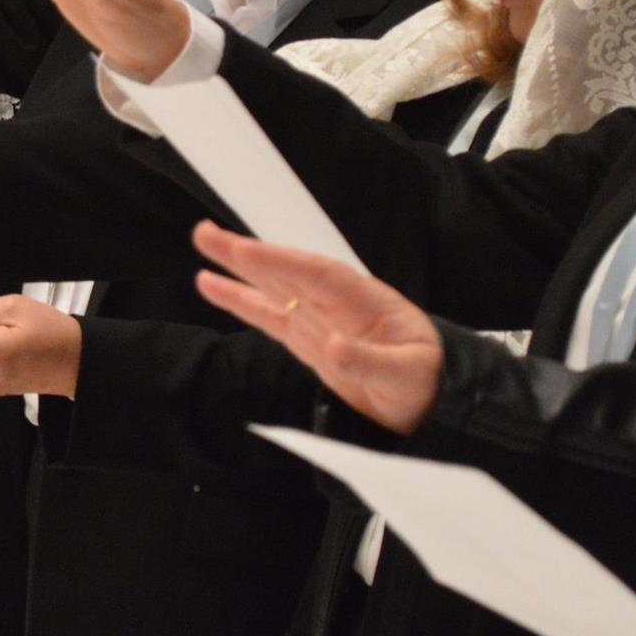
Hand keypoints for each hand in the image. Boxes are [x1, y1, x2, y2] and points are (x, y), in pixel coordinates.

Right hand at [190, 220, 442, 434]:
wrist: (433, 402)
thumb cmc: (425, 382)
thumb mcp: (406, 375)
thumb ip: (368, 360)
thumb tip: (329, 346)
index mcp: (365, 301)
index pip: (316, 274)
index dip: (280, 261)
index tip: (245, 250)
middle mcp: (336, 303)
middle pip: (287, 271)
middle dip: (248, 253)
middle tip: (205, 233)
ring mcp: (319, 319)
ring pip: (272, 287)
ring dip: (237, 268)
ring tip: (202, 243)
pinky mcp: (306, 339)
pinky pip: (268, 315)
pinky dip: (240, 300)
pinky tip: (212, 285)